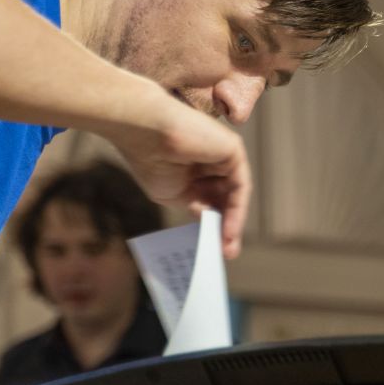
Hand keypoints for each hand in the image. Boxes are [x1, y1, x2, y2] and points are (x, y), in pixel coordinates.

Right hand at [106, 90, 252, 259]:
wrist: (143, 131)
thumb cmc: (149, 159)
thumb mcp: (173, 194)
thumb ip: (196, 206)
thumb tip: (214, 222)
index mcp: (194, 168)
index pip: (212, 198)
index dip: (214, 223)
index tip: (216, 249)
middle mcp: (211, 160)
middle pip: (226, 198)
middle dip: (227, 227)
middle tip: (227, 253)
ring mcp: (223, 154)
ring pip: (235, 194)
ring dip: (233, 223)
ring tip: (227, 247)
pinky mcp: (232, 149)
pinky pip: (240, 186)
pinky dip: (236, 210)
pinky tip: (228, 230)